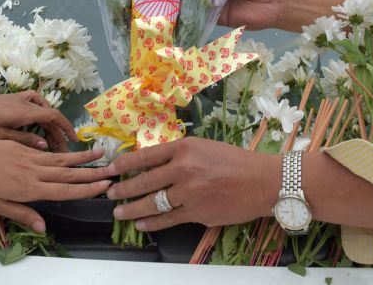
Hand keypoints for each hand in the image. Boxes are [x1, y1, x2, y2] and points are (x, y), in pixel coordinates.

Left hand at [0, 91, 76, 151]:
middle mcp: (23, 102)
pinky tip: (37, 124)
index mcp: (23, 112)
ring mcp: (17, 98)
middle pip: (49, 115)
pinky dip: (40, 113)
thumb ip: (24, 142)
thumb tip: (45, 146)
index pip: (54, 116)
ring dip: (50, 125)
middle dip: (58, 132)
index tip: (75, 142)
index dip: (67, 128)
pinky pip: (33, 104)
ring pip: (42, 109)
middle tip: (62, 151)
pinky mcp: (10, 99)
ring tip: (52, 142)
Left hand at [0, 131, 111, 231]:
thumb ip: (21, 213)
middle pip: (67, 173)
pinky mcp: (20, 147)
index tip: (105, 186)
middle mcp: (33, 171)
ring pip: (60, 159)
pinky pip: (46, 151)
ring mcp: (27, 156)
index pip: (64, 190)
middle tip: (112, 171)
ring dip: (81, 158)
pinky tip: (70, 152)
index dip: (86, 189)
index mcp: (28, 187)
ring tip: (99, 152)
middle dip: (91, 173)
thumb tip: (44, 228)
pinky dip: (62, 152)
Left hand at [105, 137, 280, 231]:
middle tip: (109, 193)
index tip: (111, 168)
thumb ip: (179, 154)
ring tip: (119, 212)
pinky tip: (142, 224)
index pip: (146, 156)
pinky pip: (169, 219)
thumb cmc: (236, 161)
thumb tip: (152, 164)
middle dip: (123, 189)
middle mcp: (184, 169)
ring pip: (153, 203)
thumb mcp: (204, 147)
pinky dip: (152, 223)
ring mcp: (190, 193)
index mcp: (184, 148)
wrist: (263, 181)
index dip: (124, 163)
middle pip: (144, 181)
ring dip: (132, 209)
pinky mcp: (198, 213)